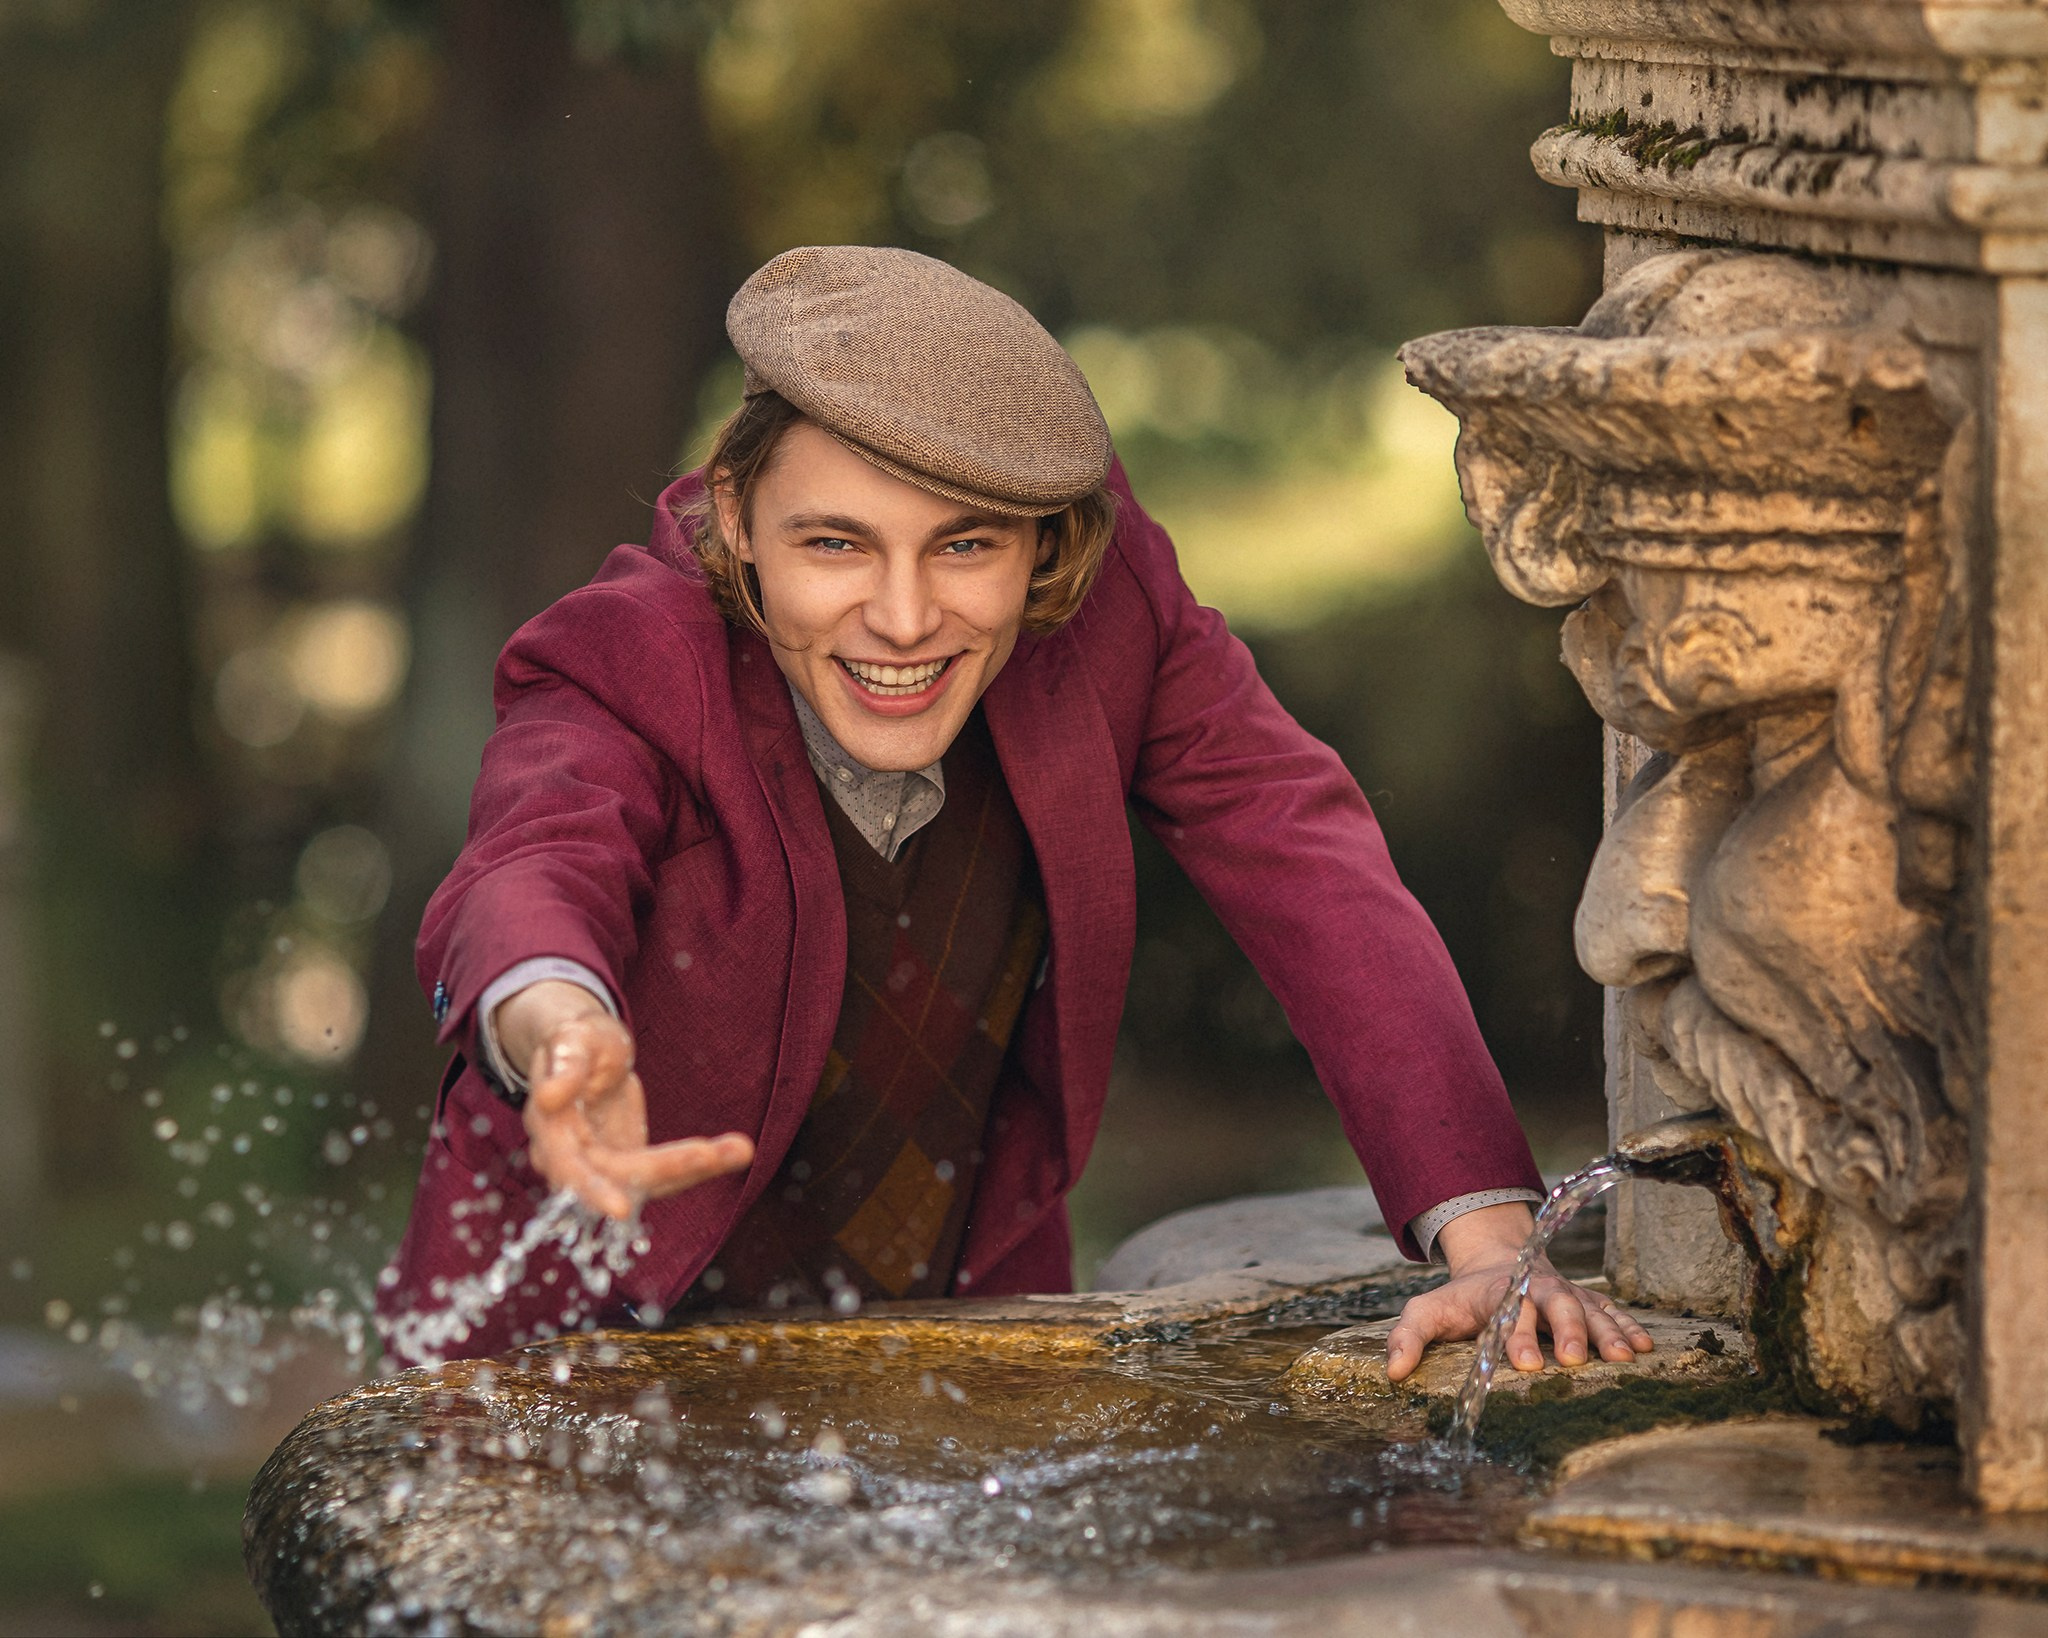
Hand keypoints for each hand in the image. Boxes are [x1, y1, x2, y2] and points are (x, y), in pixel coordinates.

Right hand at [495, 981, 754, 1218]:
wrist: (586, 1049)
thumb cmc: (578, 1039)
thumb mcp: (573, 1039)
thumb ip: (564, 1066)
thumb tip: (547, 1097)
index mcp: (550, 1132)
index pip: (568, 1172)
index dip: (592, 1192)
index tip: (621, 1208)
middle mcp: (573, 1160)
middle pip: (621, 1180)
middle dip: (669, 1170)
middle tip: (715, 1155)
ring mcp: (604, 1166)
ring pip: (650, 1180)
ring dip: (695, 1168)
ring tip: (740, 1149)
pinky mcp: (631, 1164)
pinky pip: (668, 1170)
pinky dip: (701, 1162)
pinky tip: (736, 1150)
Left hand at [1383, 1201, 1652, 1383]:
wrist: (1500, 1263)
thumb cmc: (1462, 1299)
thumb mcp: (1428, 1311)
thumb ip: (1407, 1337)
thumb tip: (1393, 1373)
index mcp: (1502, 1294)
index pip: (1510, 1313)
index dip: (1516, 1337)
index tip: (1523, 1364)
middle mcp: (1540, 1292)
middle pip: (1557, 1307)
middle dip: (1567, 1331)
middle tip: (1573, 1360)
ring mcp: (1569, 1296)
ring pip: (1592, 1310)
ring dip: (1607, 1332)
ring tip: (1625, 1357)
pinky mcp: (1589, 1303)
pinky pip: (1613, 1312)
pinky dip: (1629, 1327)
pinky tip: (1645, 1347)